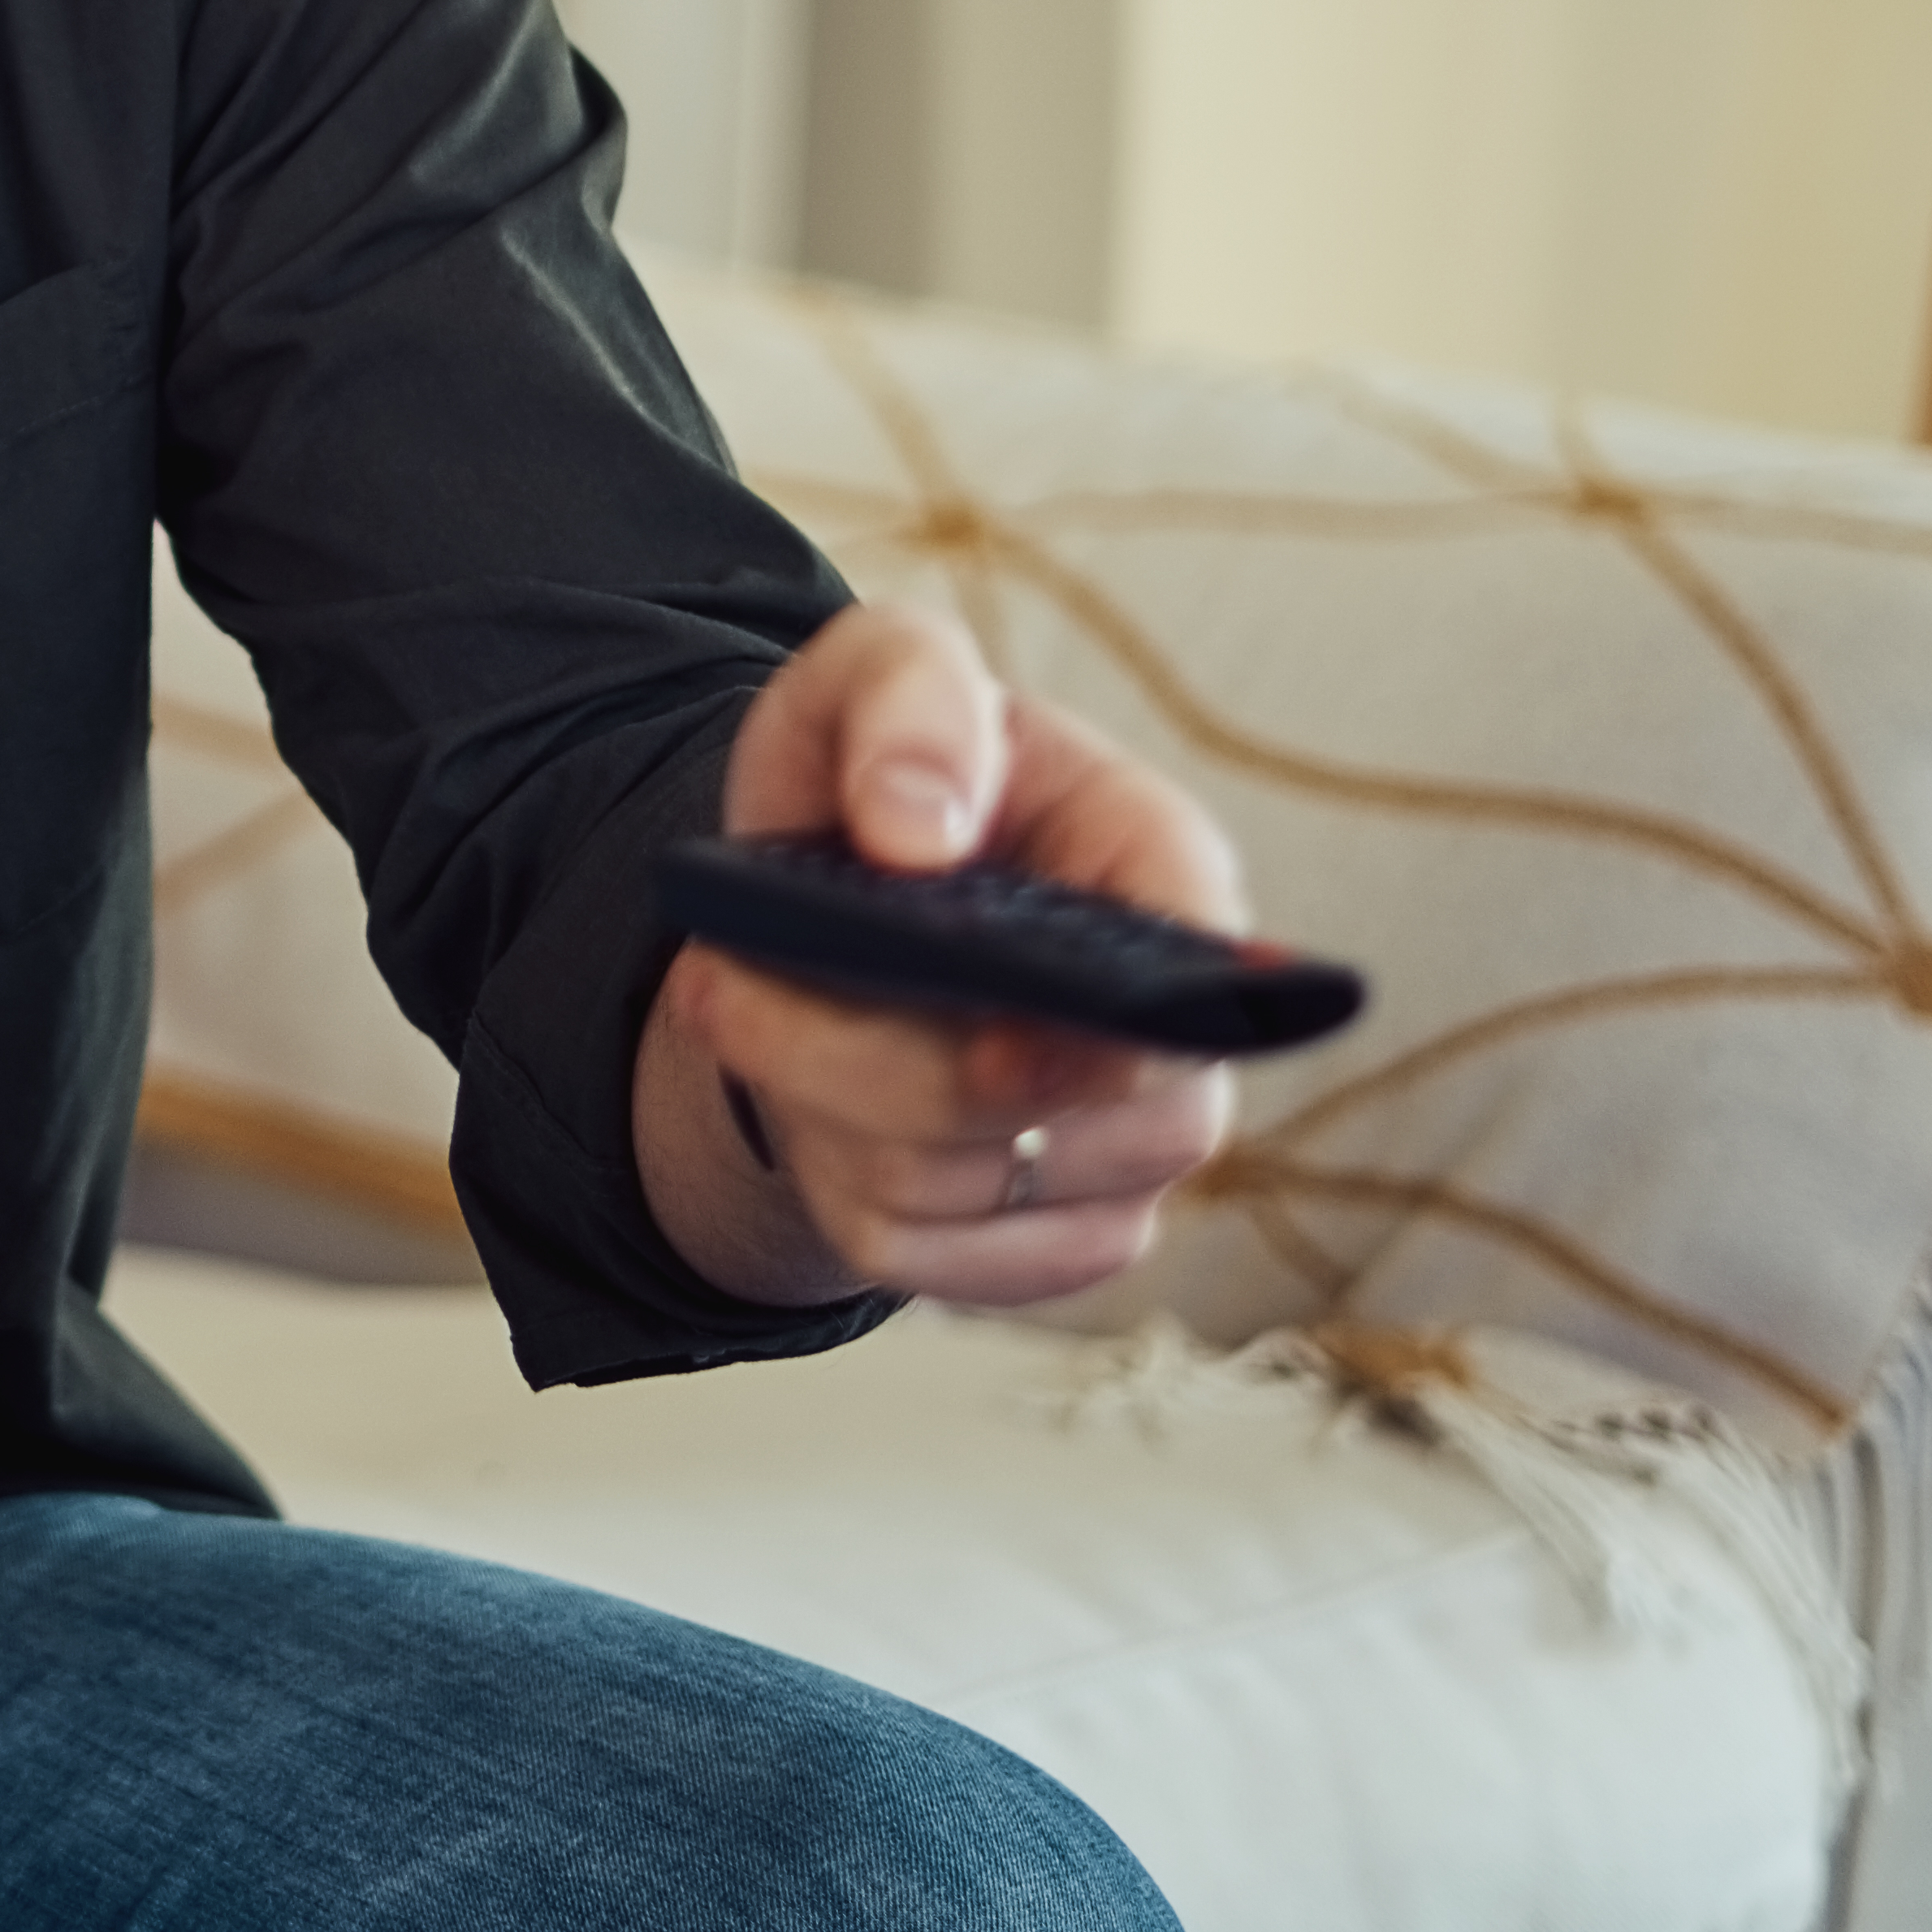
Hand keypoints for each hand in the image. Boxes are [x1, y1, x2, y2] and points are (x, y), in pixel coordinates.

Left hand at [632, 602, 1246, 1311]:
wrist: (842, 908)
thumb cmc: (886, 772)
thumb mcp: (874, 672)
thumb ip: (910, 695)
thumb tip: (916, 831)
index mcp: (1160, 865)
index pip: (1200, 960)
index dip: (1111, 1020)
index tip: (990, 1027)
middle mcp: (1178, 1031)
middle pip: (1045, 1099)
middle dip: (858, 1052)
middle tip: (730, 981)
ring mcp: (1131, 1154)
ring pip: (959, 1187)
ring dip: (820, 1110)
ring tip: (751, 1014)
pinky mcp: (1057, 1240)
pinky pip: (923, 1259)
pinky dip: (830, 1189)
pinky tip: (807, 1106)